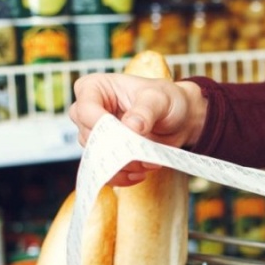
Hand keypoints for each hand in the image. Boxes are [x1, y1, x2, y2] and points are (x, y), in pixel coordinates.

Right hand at [68, 73, 206, 185]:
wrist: (179, 120)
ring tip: (148, 161)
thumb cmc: (167, 100)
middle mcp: (89, 111)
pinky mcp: (106, 153)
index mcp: (94, 88)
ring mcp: (96, 134)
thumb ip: (145, 110)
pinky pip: (103, 172)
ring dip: (123, 165)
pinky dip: (121, 176)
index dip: (102, 125)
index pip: (85, 109)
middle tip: (143, 152)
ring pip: (96, 157)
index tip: (129, 133)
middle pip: (88, 137)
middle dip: (116, 149)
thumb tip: (131, 127)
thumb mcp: (160, 98)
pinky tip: (140, 174)